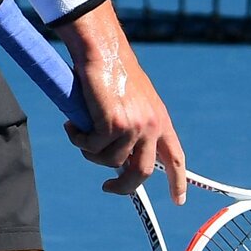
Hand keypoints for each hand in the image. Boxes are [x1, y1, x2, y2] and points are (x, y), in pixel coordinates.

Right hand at [54, 2, 186, 203]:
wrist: (102, 49)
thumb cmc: (110, 70)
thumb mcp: (129, 102)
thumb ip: (130, 127)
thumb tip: (117, 159)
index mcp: (160, 120)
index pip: (174, 157)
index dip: (178, 181)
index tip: (178, 201)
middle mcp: (152, 125)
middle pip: (142, 172)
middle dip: (123, 187)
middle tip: (107, 187)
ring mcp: (134, 126)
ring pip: (109, 161)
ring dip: (89, 152)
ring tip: (78, 130)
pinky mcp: (113, 124)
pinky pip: (91, 147)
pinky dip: (78, 138)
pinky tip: (72, 124)